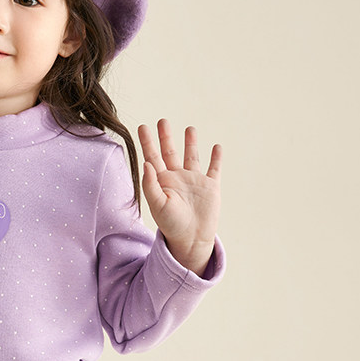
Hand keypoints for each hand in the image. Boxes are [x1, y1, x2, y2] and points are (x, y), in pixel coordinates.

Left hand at [138, 119, 221, 275]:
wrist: (191, 239)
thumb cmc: (171, 225)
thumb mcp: (157, 204)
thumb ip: (150, 184)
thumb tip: (146, 162)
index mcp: (162, 181)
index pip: (152, 156)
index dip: (147, 142)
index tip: (142, 126)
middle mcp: (177, 178)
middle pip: (170, 152)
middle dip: (166, 137)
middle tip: (162, 121)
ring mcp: (194, 181)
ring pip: (192, 156)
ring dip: (191, 143)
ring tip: (190, 128)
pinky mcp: (210, 186)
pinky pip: (214, 168)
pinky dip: (216, 157)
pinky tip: (216, 147)